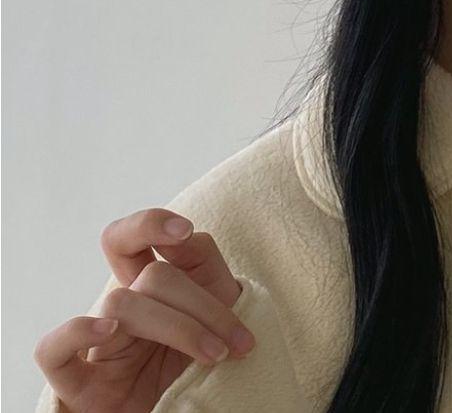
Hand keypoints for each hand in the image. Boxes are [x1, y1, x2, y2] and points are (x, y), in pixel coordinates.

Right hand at [34, 208, 255, 412]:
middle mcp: (122, 312)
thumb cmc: (205, 362)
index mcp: (151, 291)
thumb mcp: (219, 308)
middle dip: (204, 304)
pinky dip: (77, 333)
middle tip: (239, 341)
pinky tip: (110, 332)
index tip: (185, 231)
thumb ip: (202, 266)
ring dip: (180, 326)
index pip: (128, 239)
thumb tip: (187, 237)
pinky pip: (53, 351)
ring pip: (121, 302)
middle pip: (152, 275)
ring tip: (216, 355)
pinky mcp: (81, 387)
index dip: (150, 223)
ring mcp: (99, 347)